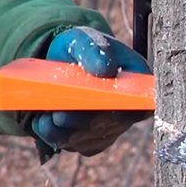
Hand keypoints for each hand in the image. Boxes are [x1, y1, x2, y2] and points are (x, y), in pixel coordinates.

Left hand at [31, 27, 151, 156]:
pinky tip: (43, 123)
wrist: (65, 62)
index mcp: (137, 84)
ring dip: (64, 132)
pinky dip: (57, 137)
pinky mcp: (92, 141)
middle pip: (110, 125)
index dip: (126, 110)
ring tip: (43, 119)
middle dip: (82, 122)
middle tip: (58, 116)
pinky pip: (76, 145)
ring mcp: (111, 129)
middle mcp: (129, 111)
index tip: (105, 108)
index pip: (142, 104)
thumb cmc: (81, 49)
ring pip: (89, 138)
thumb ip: (95, 51)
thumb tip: (106, 70)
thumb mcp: (86, 41)